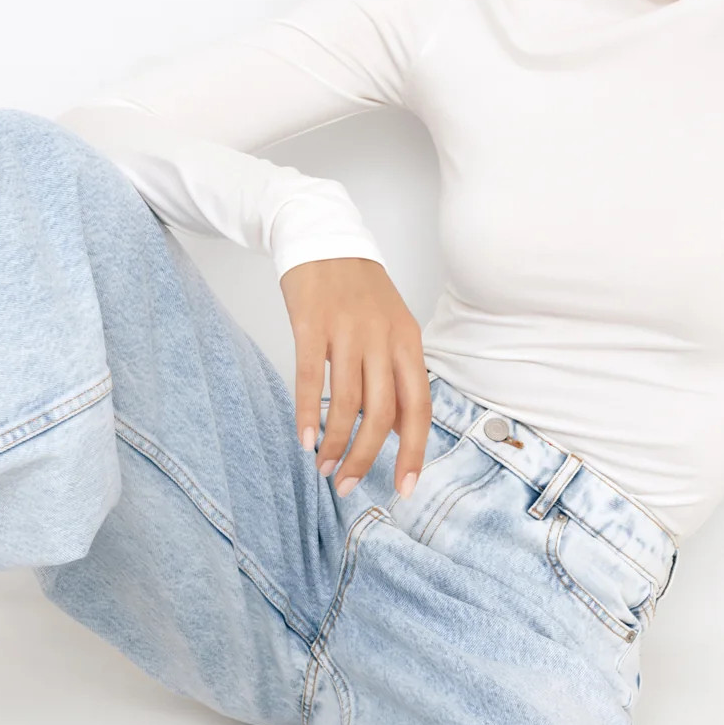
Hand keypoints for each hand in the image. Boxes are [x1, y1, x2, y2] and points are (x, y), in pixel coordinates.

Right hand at [279, 257, 430, 499]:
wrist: (323, 235)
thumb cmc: (358, 291)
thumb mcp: (392, 329)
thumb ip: (397, 377)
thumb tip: (402, 431)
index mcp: (409, 342)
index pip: (420, 408)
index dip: (415, 452)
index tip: (405, 489)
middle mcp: (384, 338)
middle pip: (382, 414)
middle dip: (365, 458)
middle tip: (345, 485)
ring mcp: (348, 330)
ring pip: (347, 403)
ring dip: (335, 444)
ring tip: (322, 466)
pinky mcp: (312, 324)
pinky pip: (311, 379)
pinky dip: (308, 414)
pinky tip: (304, 438)